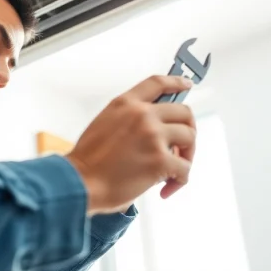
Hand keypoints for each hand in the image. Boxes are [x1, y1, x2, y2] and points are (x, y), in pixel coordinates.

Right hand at [66, 76, 195, 214]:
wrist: (80, 182)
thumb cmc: (88, 160)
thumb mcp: (104, 123)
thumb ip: (129, 118)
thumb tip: (154, 128)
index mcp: (126, 104)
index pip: (158, 83)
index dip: (176, 83)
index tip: (186, 85)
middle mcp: (142, 115)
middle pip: (184, 112)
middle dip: (187, 130)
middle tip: (181, 147)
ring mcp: (153, 135)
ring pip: (189, 138)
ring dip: (186, 155)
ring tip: (173, 171)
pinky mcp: (160, 159)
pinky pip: (185, 167)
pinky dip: (179, 180)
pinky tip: (166, 188)